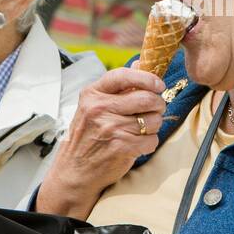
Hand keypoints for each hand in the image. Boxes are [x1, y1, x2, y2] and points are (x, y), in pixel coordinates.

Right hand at [35, 64, 166, 219]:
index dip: (147, 78)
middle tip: (154, 110)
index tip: (158, 85)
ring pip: (153, 120)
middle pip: (147, 98)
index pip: (124, 76)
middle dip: (157, 105)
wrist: (75, 170)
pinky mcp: (122, 147)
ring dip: (153, 126)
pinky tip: (136, 144)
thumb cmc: (88, 135)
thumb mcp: (93, 105)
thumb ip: (118, 86)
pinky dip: (149, 143)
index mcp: (92, 94)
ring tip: (140, 130)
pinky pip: (152, 140)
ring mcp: (111, 128)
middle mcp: (100, 109)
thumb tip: (141, 63)